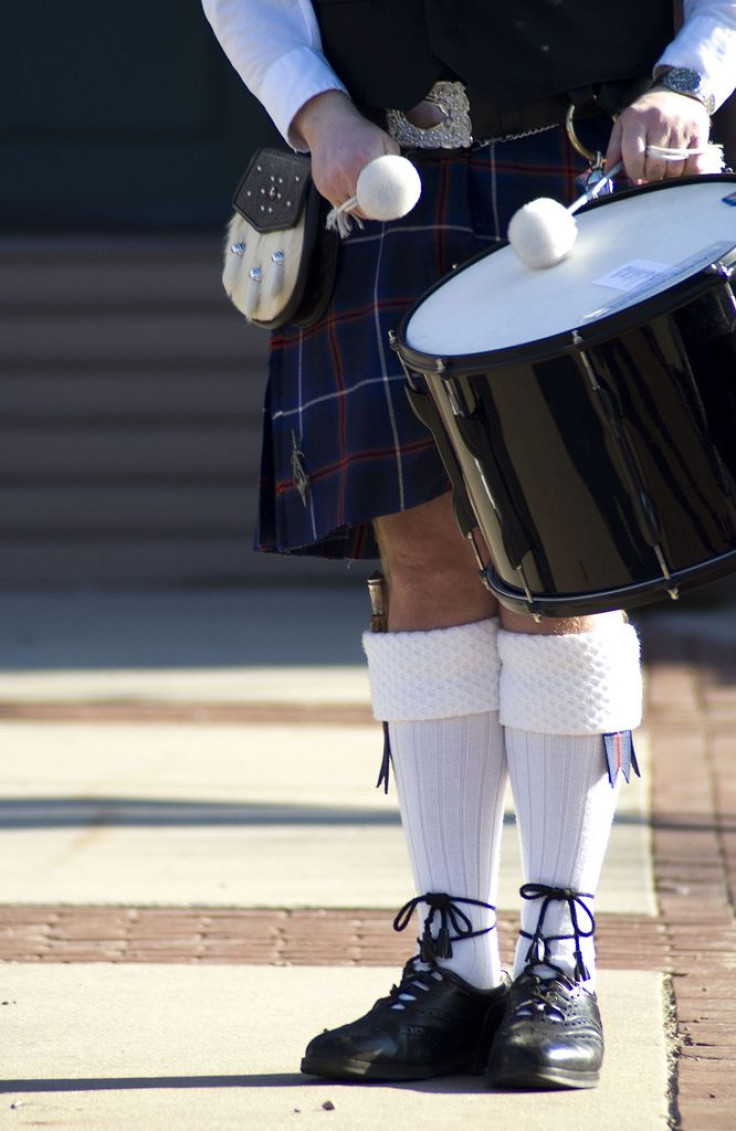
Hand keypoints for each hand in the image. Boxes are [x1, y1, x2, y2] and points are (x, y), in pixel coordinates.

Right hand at [292, 91, 399, 216]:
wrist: (328, 123)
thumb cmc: (359, 132)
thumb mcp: (383, 139)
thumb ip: (394, 160)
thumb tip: (402, 181)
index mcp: (363, 160)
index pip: (373, 197)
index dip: (380, 209)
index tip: (387, 210)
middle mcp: (344, 172)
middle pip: (360, 206)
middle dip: (370, 211)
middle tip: (379, 209)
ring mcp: (331, 181)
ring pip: (347, 208)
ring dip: (357, 209)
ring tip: (366, 205)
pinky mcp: (321, 185)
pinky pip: (337, 202)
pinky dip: (345, 203)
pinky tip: (352, 199)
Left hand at [605, 89, 711, 182]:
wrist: (679, 90)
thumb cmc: (648, 112)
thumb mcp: (624, 124)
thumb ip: (614, 149)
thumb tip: (610, 173)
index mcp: (637, 121)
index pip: (634, 158)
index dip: (633, 172)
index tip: (635, 172)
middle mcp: (660, 123)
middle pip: (654, 167)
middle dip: (650, 175)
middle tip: (650, 169)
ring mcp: (680, 128)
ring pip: (673, 169)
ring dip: (667, 175)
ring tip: (664, 165)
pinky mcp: (698, 133)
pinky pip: (693, 166)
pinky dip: (686, 172)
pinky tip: (680, 166)